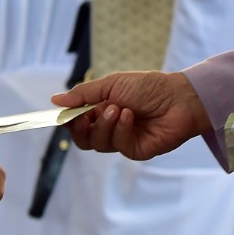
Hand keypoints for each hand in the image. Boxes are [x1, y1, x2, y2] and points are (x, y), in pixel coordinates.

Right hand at [53, 71, 210, 160]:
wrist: (178, 98)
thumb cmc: (149, 87)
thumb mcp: (112, 84)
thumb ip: (84, 94)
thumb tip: (55, 100)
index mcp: (103, 108)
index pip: (77, 120)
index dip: (68, 119)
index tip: (61, 115)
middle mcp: (110, 125)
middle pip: (82, 137)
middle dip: (79, 128)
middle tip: (84, 116)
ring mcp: (122, 139)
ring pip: (97, 143)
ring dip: (104, 124)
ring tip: (118, 108)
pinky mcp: (134, 150)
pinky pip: (117, 145)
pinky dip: (120, 129)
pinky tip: (130, 116)